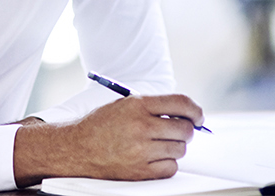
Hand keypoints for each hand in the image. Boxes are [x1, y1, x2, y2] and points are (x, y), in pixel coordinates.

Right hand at [13, 94, 202, 185]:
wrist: (76, 148)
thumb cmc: (100, 126)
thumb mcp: (124, 105)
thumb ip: (153, 107)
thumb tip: (186, 115)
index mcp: (137, 105)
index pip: (181, 104)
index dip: (195, 110)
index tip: (198, 116)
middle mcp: (141, 126)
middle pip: (185, 129)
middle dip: (187, 130)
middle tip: (179, 132)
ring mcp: (141, 150)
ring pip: (180, 149)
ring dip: (174, 147)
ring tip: (159, 145)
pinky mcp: (140, 171)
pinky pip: (171, 168)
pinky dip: (167, 164)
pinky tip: (154, 157)